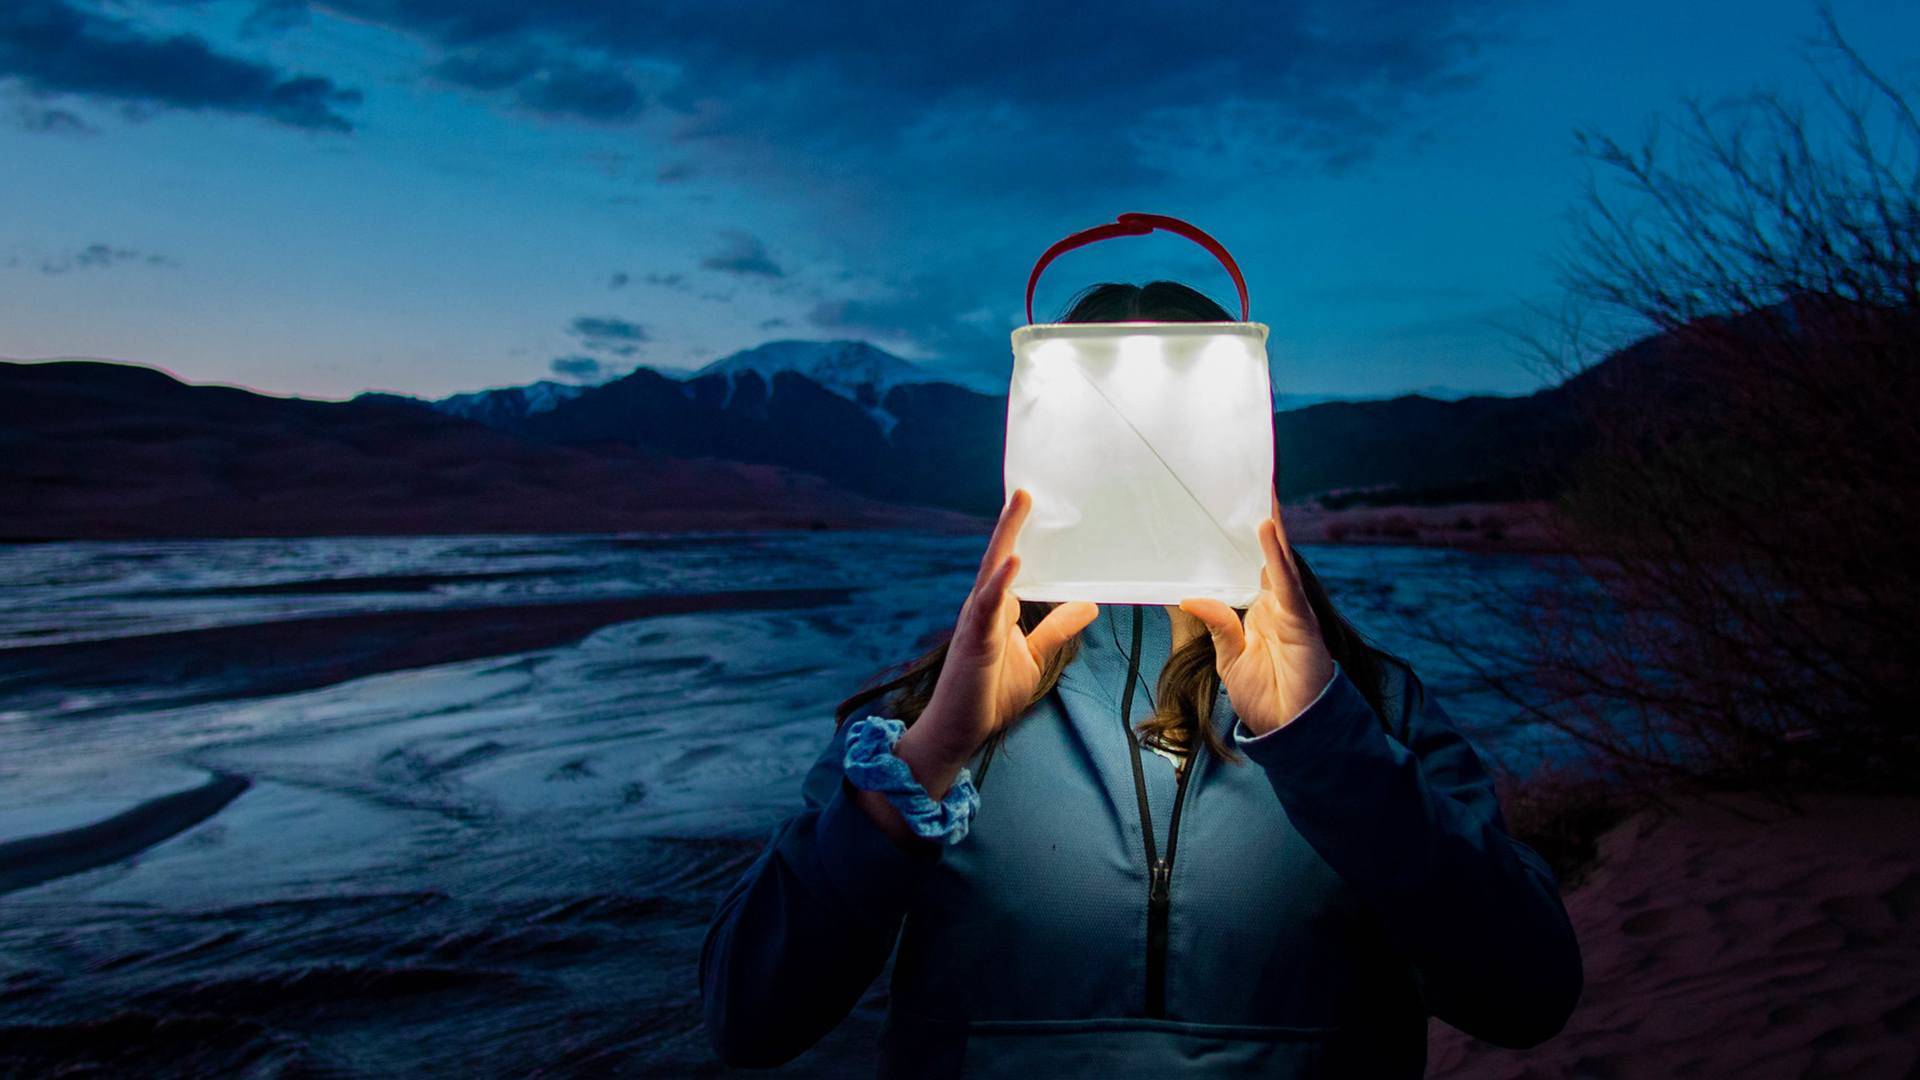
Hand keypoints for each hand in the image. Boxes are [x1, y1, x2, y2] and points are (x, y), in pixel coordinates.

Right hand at [891, 488, 1098, 795]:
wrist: (959, 731)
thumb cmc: (989, 694)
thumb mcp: (1034, 657)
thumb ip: (1056, 629)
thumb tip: (1088, 603)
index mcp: (998, 608)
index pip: (1014, 563)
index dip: (1024, 535)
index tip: (1039, 506)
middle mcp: (984, 606)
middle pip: (1000, 555)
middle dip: (1013, 522)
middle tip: (1027, 489)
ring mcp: (977, 621)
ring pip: (992, 570)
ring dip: (1006, 536)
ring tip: (1020, 504)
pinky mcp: (975, 640)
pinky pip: (988, 605)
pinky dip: (1000, 582)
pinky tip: (1014, 561)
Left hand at [1178, 493, 1334, 737]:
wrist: (1292, 731)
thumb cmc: (1267, 697)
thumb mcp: (1229, 659)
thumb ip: (1217, 625)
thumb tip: (1191, 597)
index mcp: (1261, 609)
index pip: (1249, 564)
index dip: (1243, 537)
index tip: (1229, 507)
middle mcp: (1278, 603)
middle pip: (1268, 553)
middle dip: (1261, 519)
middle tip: (1249, 482)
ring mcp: (1292, 610)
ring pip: (1280, 560)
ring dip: (1270, 526)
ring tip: (1260, 492)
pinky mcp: (1302, 623)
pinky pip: (1287, 584)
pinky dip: (1277, 557)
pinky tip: (1267, 530)